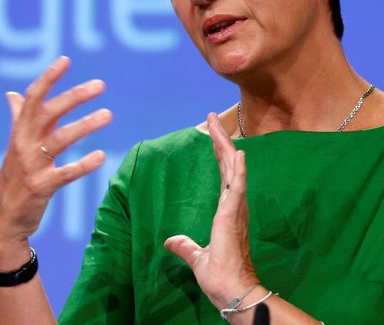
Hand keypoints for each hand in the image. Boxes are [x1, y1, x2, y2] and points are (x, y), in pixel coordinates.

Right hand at [0, 56, 111, 266]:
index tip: (65, 60)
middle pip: (49, 113)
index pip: (33, 98)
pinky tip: (102, 156)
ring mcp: (31, 166)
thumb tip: (12, 94)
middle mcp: (23, 145)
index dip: (48, 78)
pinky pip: (65, 174)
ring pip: (60, 140)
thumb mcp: (14, 146)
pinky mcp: (40, 187)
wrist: (2, 220)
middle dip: (74, 96)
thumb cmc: (13, 179)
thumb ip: (17, 118)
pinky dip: (83, 165)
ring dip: (85, 125)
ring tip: (108, 114)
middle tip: (100, 85)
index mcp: (20, 132)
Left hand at [164, 113, 258, 308]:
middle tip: (212, 117)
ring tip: (219, 124)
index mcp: (226, 212)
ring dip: (225, 146)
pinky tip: (238, 153)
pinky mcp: (232, 218)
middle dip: (220, 140)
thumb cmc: (220, 277)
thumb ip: (185, 247)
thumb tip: (170, 241)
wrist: (231, 292)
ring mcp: (235, 211)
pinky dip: (239, 171)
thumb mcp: (196, 257)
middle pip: (227, 166)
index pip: (223, 176)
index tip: (213, 133)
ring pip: (232, 171)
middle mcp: (234, 207)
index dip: (219, 153)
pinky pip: (237, 190)